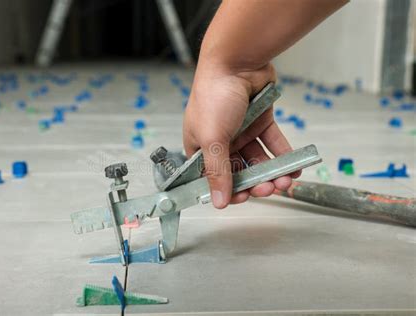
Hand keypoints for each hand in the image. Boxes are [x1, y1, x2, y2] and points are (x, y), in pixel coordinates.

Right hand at [183, 63, 300, 208]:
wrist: (237, 61)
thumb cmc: (214, 96)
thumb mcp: (213, 138)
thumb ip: (217, 172)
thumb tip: (218, 202)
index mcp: (200, 147)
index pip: (212, 178)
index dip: (226, 191)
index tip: (242, 198)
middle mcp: (221, 142)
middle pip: (239, 172)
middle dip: (254, 183)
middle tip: (267, 188)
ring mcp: (242, 133)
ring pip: (259, 161)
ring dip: (271, 173)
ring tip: (283, 181)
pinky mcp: (261, 122)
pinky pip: (274, 145)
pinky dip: (284, 157)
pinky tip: (293, 169)